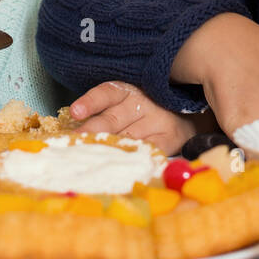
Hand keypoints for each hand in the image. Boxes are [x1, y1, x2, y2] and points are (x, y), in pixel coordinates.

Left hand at [69, 81, 202, 155]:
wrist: (186, 116)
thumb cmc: (145, 111)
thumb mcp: (126, 104)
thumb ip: (103, 114)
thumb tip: (72, 134)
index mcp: (128, 91)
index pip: (107, 93)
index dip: (90, 102)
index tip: (75, 111)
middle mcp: (142, 103)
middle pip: (112, 119)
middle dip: (91, 132)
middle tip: (74, 143)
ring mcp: (157, 120)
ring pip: (126, 138)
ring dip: (107, 150)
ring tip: (88, 159)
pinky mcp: (169, 137)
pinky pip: (145, 151)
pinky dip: (130, 158)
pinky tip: (117, 166)